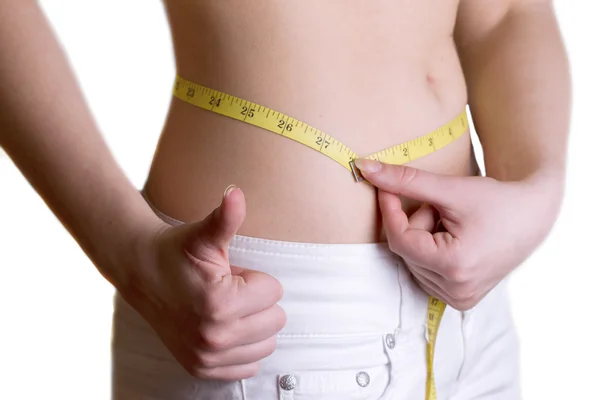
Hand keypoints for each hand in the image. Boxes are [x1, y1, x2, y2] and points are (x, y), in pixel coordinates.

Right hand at [117, 186, 285, 379]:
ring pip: (267, 344)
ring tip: (226, 308)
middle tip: (228, 290)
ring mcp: (207, 357)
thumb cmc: (177, 252)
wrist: (141, 273)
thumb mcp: (204, 235)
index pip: (275, 292)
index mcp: (221, 303)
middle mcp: (215, 336)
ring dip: (254, 325)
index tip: (230, 274)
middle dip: (257, 301)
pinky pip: (250, 365)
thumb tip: (235, 192)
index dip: (255, 278)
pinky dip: (244, 348)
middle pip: (276, 319)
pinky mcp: (202, 368)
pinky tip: (225, 328)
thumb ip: (226, 217)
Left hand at [355, 159, 559, 310]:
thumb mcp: (450, 189)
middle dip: (415, 223)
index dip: (389, 211)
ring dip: (423, 237)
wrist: (533, 216)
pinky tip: (455, 239)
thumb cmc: (497, 200)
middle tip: (440, 206)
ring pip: (413, 261)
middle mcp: (456, 290)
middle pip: (406, 251)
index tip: (383, 186)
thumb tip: (365, 168)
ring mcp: (459, 298)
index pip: (400, 239)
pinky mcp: (461, 299)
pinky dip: (430, 251)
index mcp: (455, 266)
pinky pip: (425, 271)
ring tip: (453, 223)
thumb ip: (405, 180)